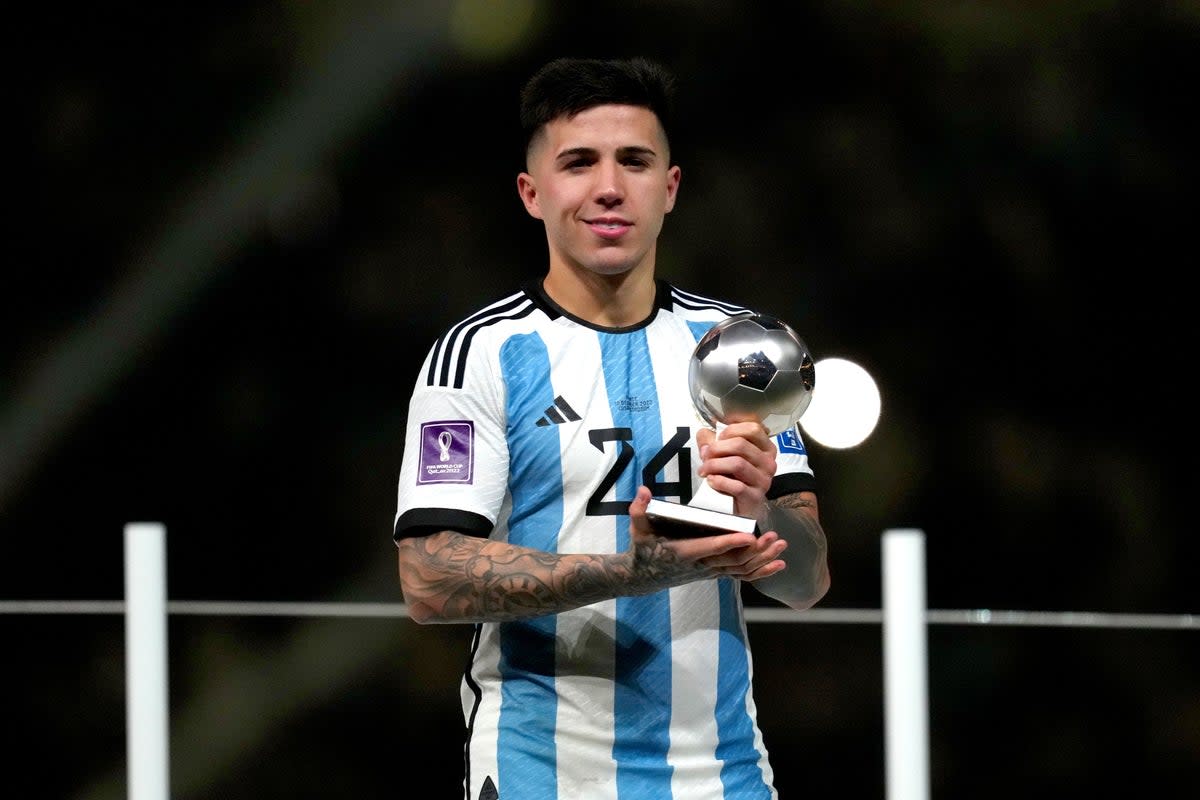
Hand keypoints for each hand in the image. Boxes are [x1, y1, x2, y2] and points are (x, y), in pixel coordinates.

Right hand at [627, 486, 787, 585]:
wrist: (643, 576)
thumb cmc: (642, 549)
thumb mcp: (637, 529)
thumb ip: (639, 509)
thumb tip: (643, 490)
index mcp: (684, 551)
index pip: (711, 547)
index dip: (731, 543)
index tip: (750, 536)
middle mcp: (700, 565)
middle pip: (733, 561)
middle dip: (756, 551)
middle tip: (774, 538)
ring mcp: (709, 571)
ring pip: (740, 569)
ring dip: (762, 560)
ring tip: (780, 546)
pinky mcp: (714, 573)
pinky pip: (741, 575)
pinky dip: (760, 572)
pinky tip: (777, 565)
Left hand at [695, 421, 777, 517]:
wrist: (740, 509)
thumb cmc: (734, 478)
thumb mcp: (724, 455)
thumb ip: (712, 441)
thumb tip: (704, 434)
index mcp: (765, 448)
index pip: (753, 428)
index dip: (731, 429)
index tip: (718, 436)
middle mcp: (768, 462)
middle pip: (741, 444)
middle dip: (717, 448)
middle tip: (705, 455)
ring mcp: (763, 480)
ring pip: (737, 464)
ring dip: (715, 465)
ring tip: (705, 469)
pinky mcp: (755, 497)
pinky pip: (736, 486)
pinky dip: (719, 481)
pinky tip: (711, 481)